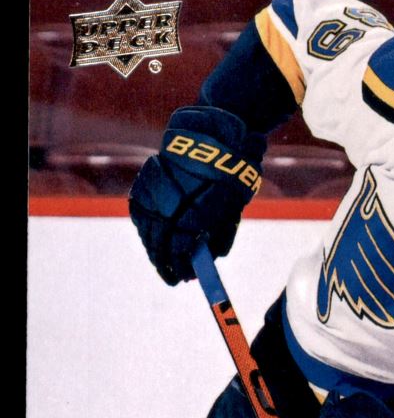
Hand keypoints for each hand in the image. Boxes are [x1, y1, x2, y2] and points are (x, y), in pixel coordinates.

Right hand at [129, 106, 265, 284]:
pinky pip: (140, 210)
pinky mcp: (146, 180)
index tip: (185, 279)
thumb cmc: (227, 178)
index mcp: (193, 217)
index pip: (179, 253)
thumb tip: (206, 260)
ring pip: (146, 229)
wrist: (214, 138)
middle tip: (171, 276)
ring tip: (160, 258)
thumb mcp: (229, 213)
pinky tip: (151, 234)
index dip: (181, 269)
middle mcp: (169, 206)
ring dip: (153, 247)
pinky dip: (145, 225)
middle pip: (159, 244)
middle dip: (164, 263)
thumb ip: (217, 238)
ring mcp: (154, 192)